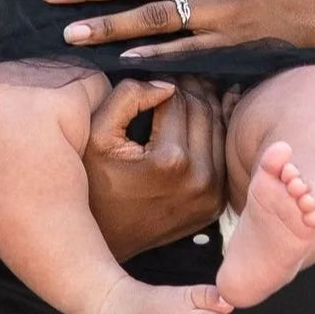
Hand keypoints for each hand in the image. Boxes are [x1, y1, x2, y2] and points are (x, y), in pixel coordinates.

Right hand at [81, 76, 228, 259]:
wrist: (102, 237)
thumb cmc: (93, 182)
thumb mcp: (97, 135)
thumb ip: (127, 98)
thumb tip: (166, 84)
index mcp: (171, 159)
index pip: (179, 99)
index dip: (167, 81)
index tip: (157, 76)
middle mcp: (199, 179)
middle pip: (204, 112)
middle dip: (191, 90)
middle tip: (177, 78)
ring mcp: (211, 195)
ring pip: (218, 131)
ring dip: (206, 107)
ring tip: (190, 92)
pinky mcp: (214, 205)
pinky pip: (221, 157)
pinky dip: (215, 133)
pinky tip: (208, 115)